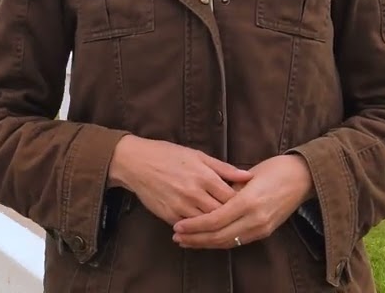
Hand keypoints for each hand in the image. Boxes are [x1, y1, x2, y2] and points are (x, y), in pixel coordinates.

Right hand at [108, 136, 252, 225]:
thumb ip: (224, 168)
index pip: (232, 197)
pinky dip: (199, 229)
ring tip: (225, 225)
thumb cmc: (168, 154)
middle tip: (240, 218)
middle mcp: (194, 194)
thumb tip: (248, 176)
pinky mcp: (169, 216)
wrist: (136, 163)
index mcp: (204, 177)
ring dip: (216, 226)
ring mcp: (181, 207)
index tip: (247, 204)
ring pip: (207, 224)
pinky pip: (190, 228)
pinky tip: (206, 228)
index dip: (241, 203)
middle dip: (232, 216)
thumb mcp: (197, 155)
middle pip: (222, 213)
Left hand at [171, 154, 312, 248]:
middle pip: (218, 236)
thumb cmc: (275, 169)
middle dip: (195, 238)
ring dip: (205, 243)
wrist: (303, 178)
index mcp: (248, 202)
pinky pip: (237, 241)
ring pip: (227, 242)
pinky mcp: (265, 232)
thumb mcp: (248, 175)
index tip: (178, 226)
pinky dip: (220, 242)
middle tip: (176, 237)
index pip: (214, 220)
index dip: (194, 226)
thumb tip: (206, 200)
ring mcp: (261, 228)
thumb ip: (227, 189)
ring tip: (187, 241)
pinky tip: (207, 240)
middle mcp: (255, 219)